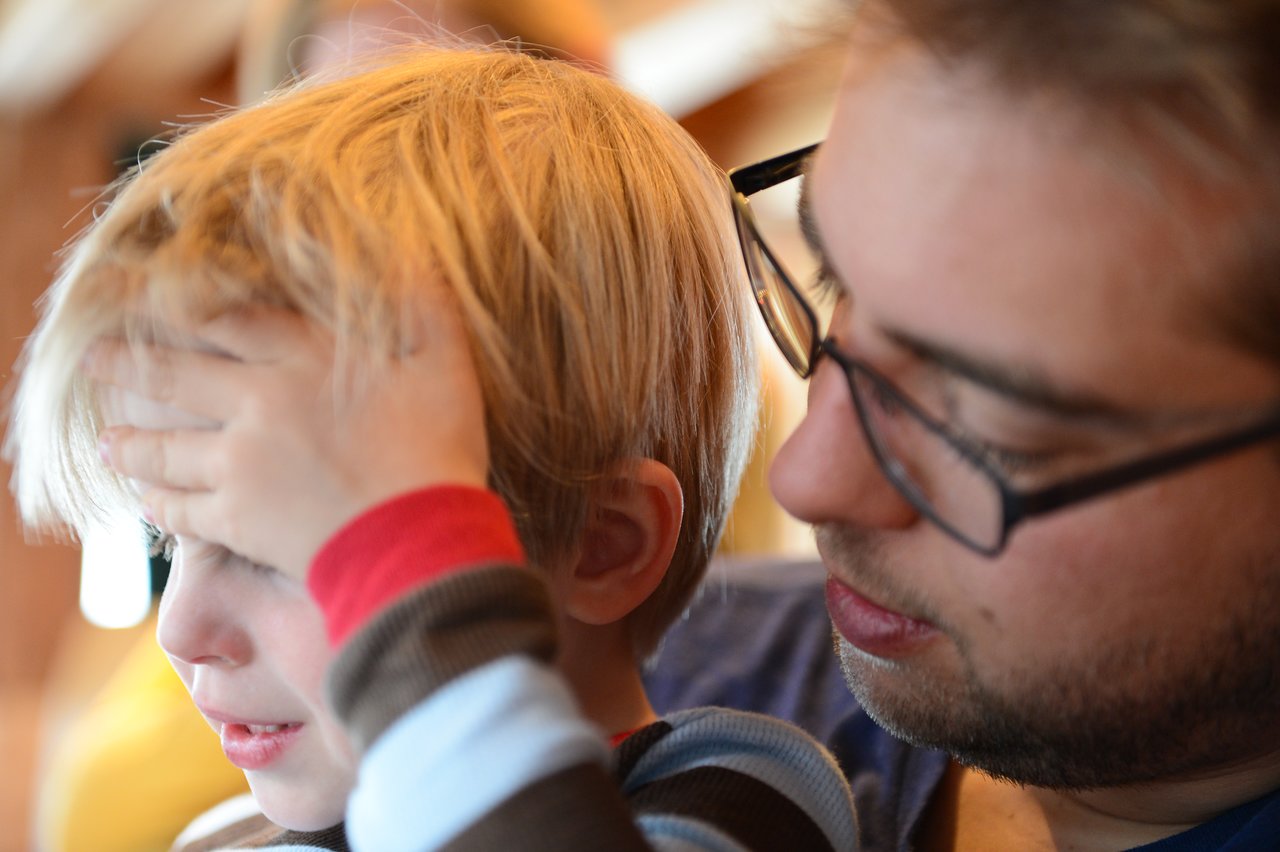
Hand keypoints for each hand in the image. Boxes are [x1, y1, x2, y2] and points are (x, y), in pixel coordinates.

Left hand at [85, 303, 489, 580]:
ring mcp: (241, 464)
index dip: (177, 303)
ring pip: (165, 447)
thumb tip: (410, 252)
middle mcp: (258, 403)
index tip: (139, 295)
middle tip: (90, 358)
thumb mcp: (447, 362)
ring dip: (129, 442)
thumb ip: (426, 304)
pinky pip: (181, 509)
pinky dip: (158, 504)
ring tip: (104, 440)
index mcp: (303, 359)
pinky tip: (145, 501)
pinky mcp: (238, 520)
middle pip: (174, 376)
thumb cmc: (437, 449)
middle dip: (126, 365)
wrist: (417, 539)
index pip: (224, 319)